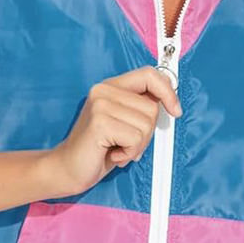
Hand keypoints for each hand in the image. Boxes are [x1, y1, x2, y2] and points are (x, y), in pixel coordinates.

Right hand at [48, 66, 181, 195]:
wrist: (67, 168)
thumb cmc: (98, 149)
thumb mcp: (123, 123)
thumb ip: (140, 108)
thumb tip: (170, 103)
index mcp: (110, 86)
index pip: (149, 74)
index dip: (168, 91)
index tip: (175, 110)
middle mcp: (103, 90)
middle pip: (152, 107)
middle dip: (146, 133)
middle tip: (126, 143)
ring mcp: (100, 105)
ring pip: (146, 125)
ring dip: (137, 146)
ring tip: (118, 149)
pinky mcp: (100, 123)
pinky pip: (135, 139)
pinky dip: (129, 153)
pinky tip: (113, 154)